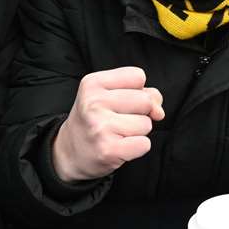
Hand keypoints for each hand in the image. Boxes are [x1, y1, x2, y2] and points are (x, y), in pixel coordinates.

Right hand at [51, 66, 165, 181]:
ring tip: (117, 134)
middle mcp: (94, 103)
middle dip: (140, 113)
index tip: (120, 102)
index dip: (137, 90)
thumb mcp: (109, 96)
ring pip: (146, 124)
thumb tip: (159, 112)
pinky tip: (120, 147)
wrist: (69, 152)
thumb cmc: (95, 120)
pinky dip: (137, 147)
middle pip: (145, 101)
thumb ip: (141, 93)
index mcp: (93, 83)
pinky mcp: (108, 150)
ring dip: (138, 132)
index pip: (138, 76)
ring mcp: (100, 127)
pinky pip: (144, 144)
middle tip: (118, 121)